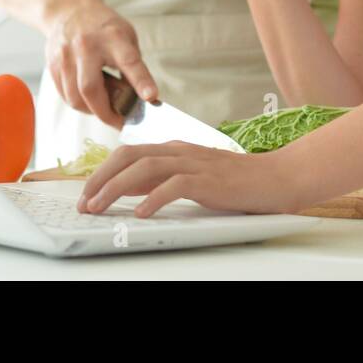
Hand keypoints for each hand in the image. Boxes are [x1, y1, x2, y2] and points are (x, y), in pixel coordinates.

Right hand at [44, 2, 156, 127]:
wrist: (69, 10)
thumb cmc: (103, 27)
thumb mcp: (126, 37)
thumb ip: (132, 65)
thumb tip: (140, 97)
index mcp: (112, 37)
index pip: (129, 61)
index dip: (141, 81)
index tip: (151, 96)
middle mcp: (86, 46)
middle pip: (90, 88)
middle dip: (106, 112)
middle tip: (119, 121)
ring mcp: (66, 56)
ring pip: (75, 97)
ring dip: (91, 111)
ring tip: (104, 109)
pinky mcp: (53, 65)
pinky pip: (64, 95)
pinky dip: (78, 104)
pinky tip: (88, 101)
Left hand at [76, 142, 303, 216]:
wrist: (277, 177)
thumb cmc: (237, 182)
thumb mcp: (193, 177)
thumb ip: (163, 179)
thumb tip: (130, 191)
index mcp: (175, 149)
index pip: (128, 153)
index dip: (102, 171)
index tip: (87, 193)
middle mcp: (180, 151)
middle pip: (128, 155)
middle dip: (100, 177)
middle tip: (84, 202)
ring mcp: (194, 163)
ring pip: (144, 167)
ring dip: (116, 188)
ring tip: (100, 207)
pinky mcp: (209, 179)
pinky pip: (174, 186)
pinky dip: (153, 199)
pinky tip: (140, 214)